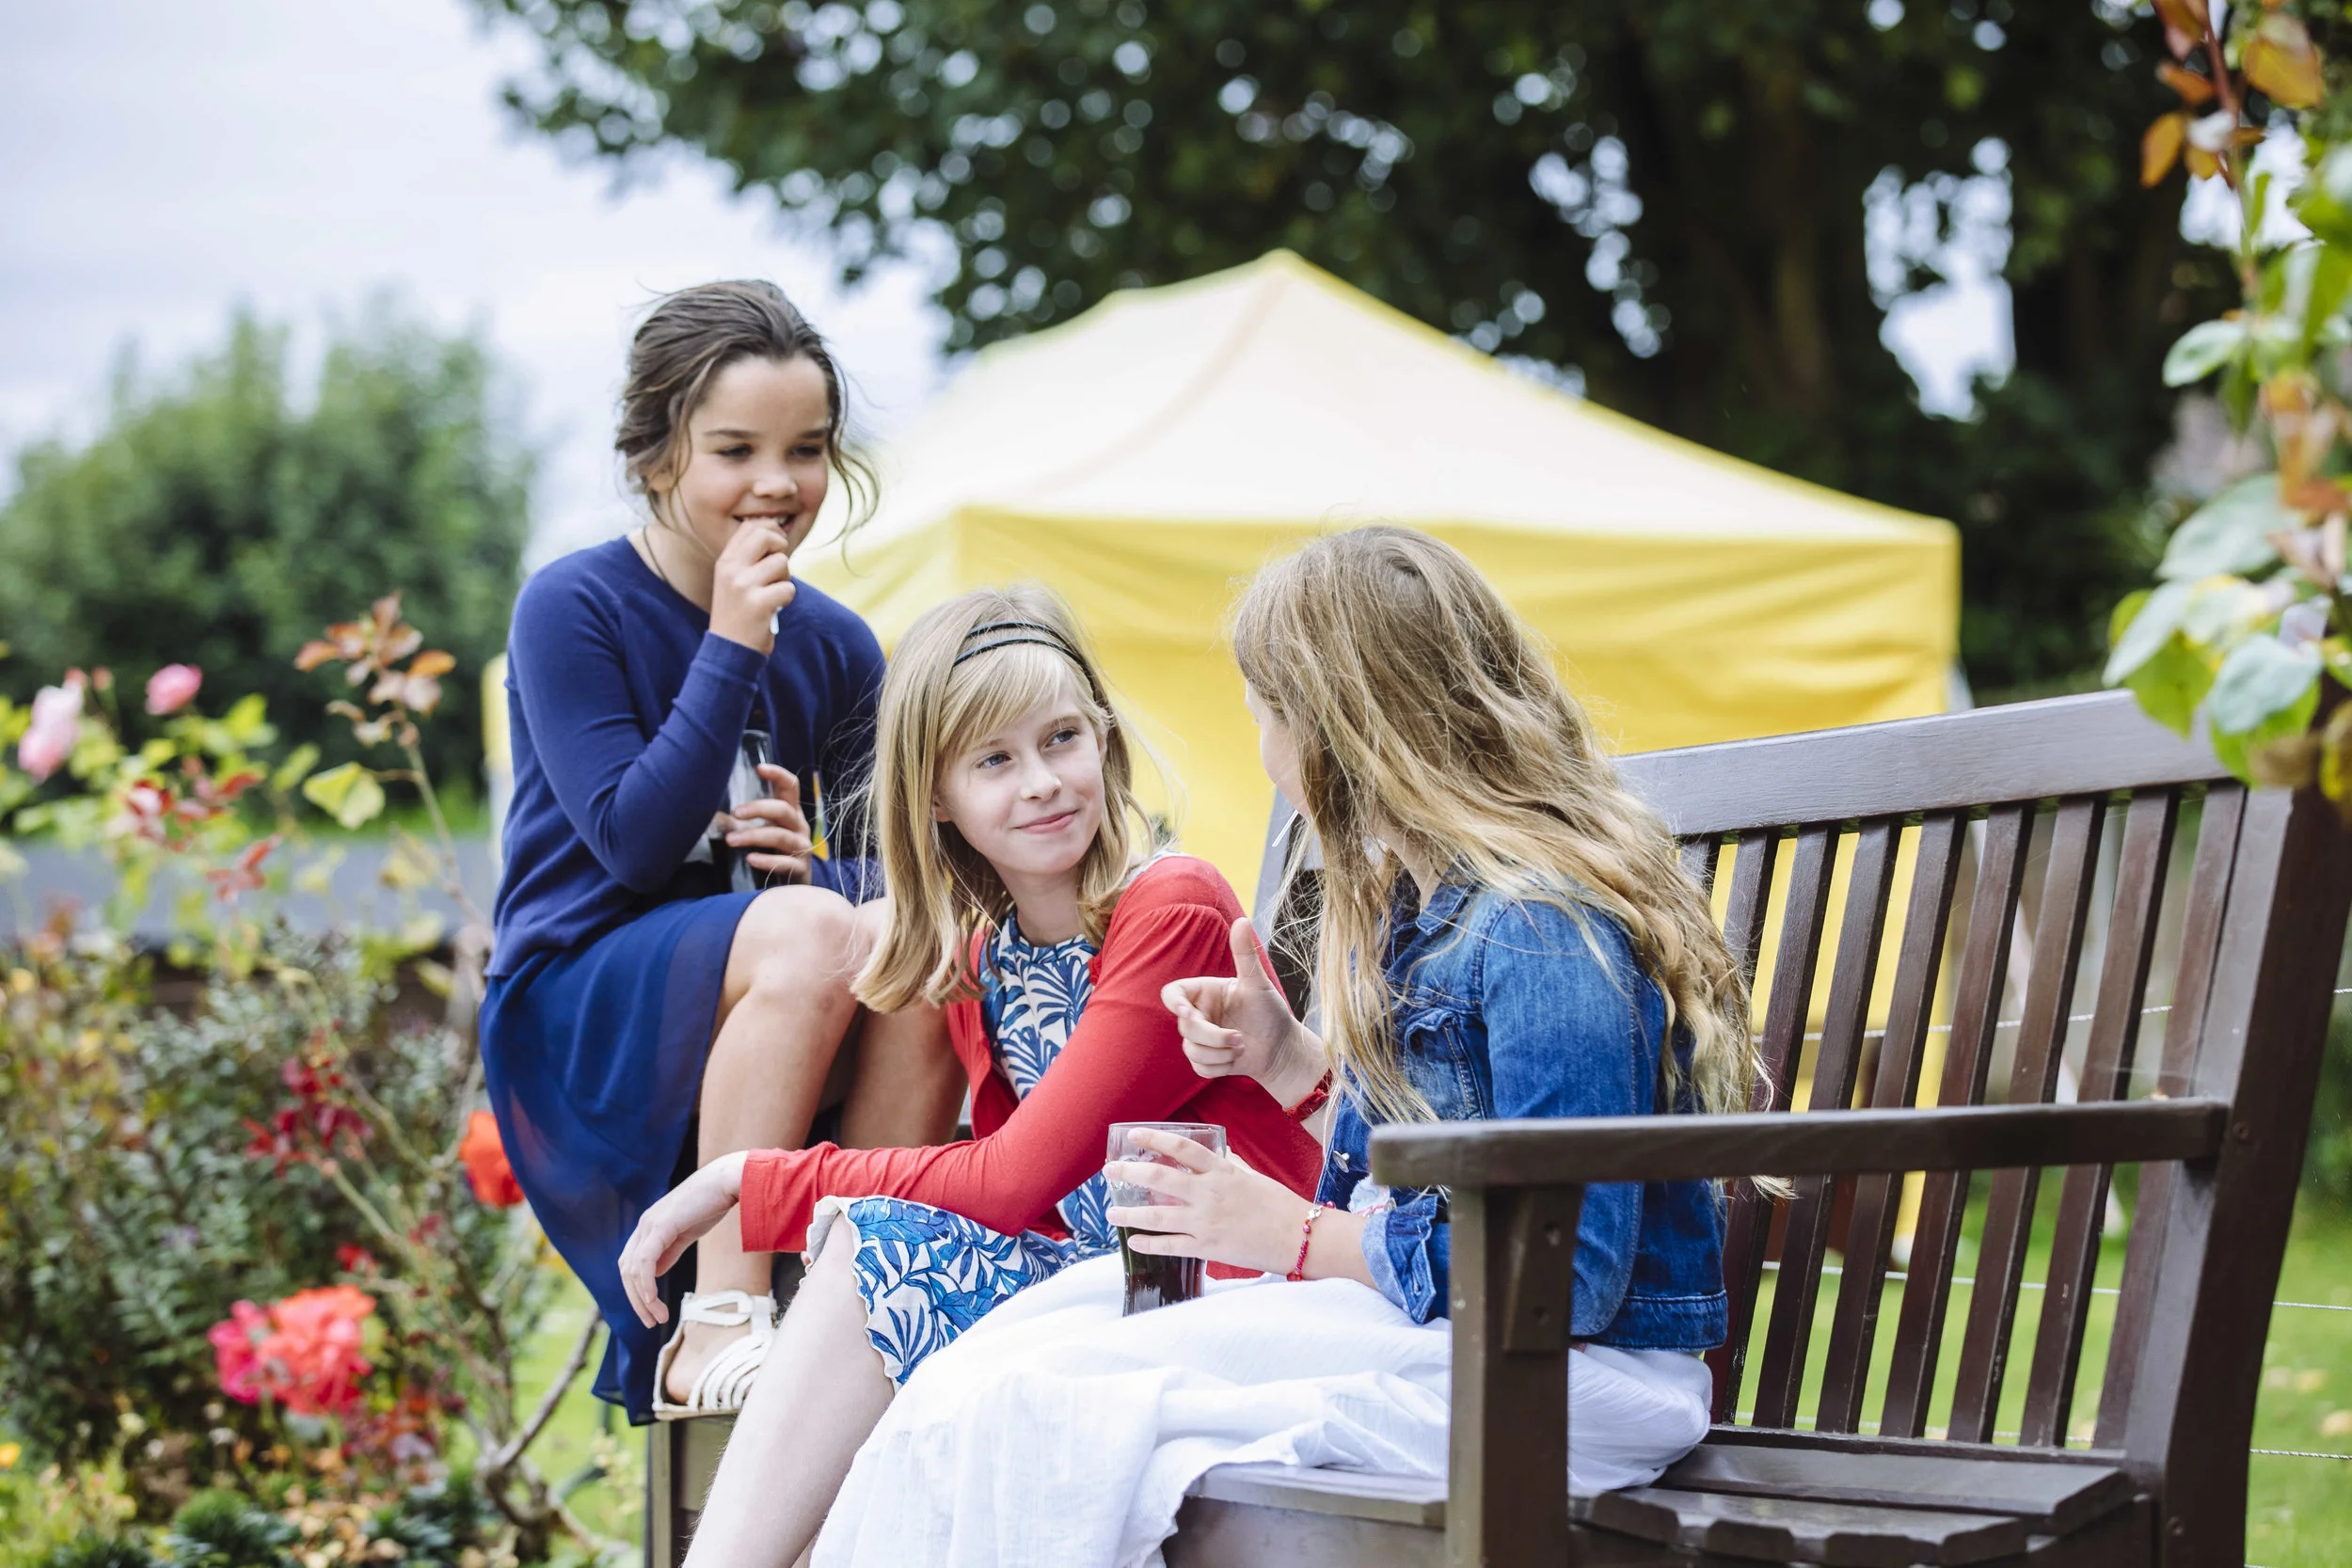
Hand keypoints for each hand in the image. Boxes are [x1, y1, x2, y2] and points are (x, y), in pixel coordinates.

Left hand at [618, 1152, 747, 1328]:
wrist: (727, 1181)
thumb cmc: (712, 1203)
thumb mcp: (687, 1232)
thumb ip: (669, 1251)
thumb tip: (654, 1273)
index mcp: (649, 1227)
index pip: (631, 1264)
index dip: (636, 1290)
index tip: (652, 1311)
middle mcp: (644, 1225)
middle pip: (626, 1270)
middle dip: (636, 1300)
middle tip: (651, 1322)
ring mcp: (649, 1225)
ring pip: (632, 1270)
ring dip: (642, 1299)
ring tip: (658, 1317)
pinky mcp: (660, 1226)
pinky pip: (644, 1262)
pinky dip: (645, 1285)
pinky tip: (654, 1300)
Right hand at [708, 520, 796, 651]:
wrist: (729, 649)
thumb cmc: (739, 613)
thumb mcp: (734, 580)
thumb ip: (749, 558)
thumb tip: (777, 534)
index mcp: (725, 561)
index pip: (749, 526)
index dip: (771, 530)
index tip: (777, 546)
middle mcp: (731, 569)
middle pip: (766, 535)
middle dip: (781, 547)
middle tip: (780, 567)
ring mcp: (743, 586)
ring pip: (782, 562)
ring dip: (785, 578)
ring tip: (772, 593)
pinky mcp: (758, 604)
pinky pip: (788, 588)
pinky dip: (787, 599)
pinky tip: (774, 608)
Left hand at [724, 762, 810, 882]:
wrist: (796, 885)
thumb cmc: (776, 851)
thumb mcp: (762, 831)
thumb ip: (741, 822)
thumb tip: (712, 816)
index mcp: (791, 812)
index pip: (790, 787)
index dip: (778, 775)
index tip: (759, 768)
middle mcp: (799, 826)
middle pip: (783, 810)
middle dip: (759, 808)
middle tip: (736, 812)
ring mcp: (801, 847)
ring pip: (781, 836)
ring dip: (754, 836)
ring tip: (731, 840)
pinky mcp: (800, 869)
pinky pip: (785, 862)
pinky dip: (767, 860)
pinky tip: (750, 859)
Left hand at [1104, 1129, 1306, 1274]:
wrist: (1301, 1238)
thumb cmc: (1280, 1205)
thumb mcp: (1253, 1176)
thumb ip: (1230, 1165)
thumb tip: (1217, 1153)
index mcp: (1222, 1171)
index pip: (1181, 1148)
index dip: (1154, 1139)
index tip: (1134, 1135)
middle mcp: (1210, 1194)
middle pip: (1159, 1179)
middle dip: (1129, 1173)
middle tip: (1110, 1171)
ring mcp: (1207, 1222)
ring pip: (1158, 1217)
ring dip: (1129, 1214)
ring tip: (1110, 1211)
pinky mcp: (1209, 1248)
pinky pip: (1172, 1246)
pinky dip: (1149, 1244)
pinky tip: (1133, 1241)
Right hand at [1161, 917, 1325, 1106]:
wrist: (1282, 1048)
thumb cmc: (1270, 1012)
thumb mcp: (1257, 983)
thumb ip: (1245, 954)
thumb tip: (1242, 920)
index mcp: (1205, 993)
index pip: (1172, 993)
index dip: (1174, 1002)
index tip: (1187, 1012)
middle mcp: (1199, 1015)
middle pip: (1184, 1027)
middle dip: (1213, 1036)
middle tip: (1239, 1037)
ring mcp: (1201, 1039)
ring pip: (1191, 1050)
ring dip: (1220, 1053)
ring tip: (1242, 1046)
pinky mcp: (1206, 1061)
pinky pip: (1199, 1068)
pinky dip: (1220, 1066)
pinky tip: (1237, 1060)